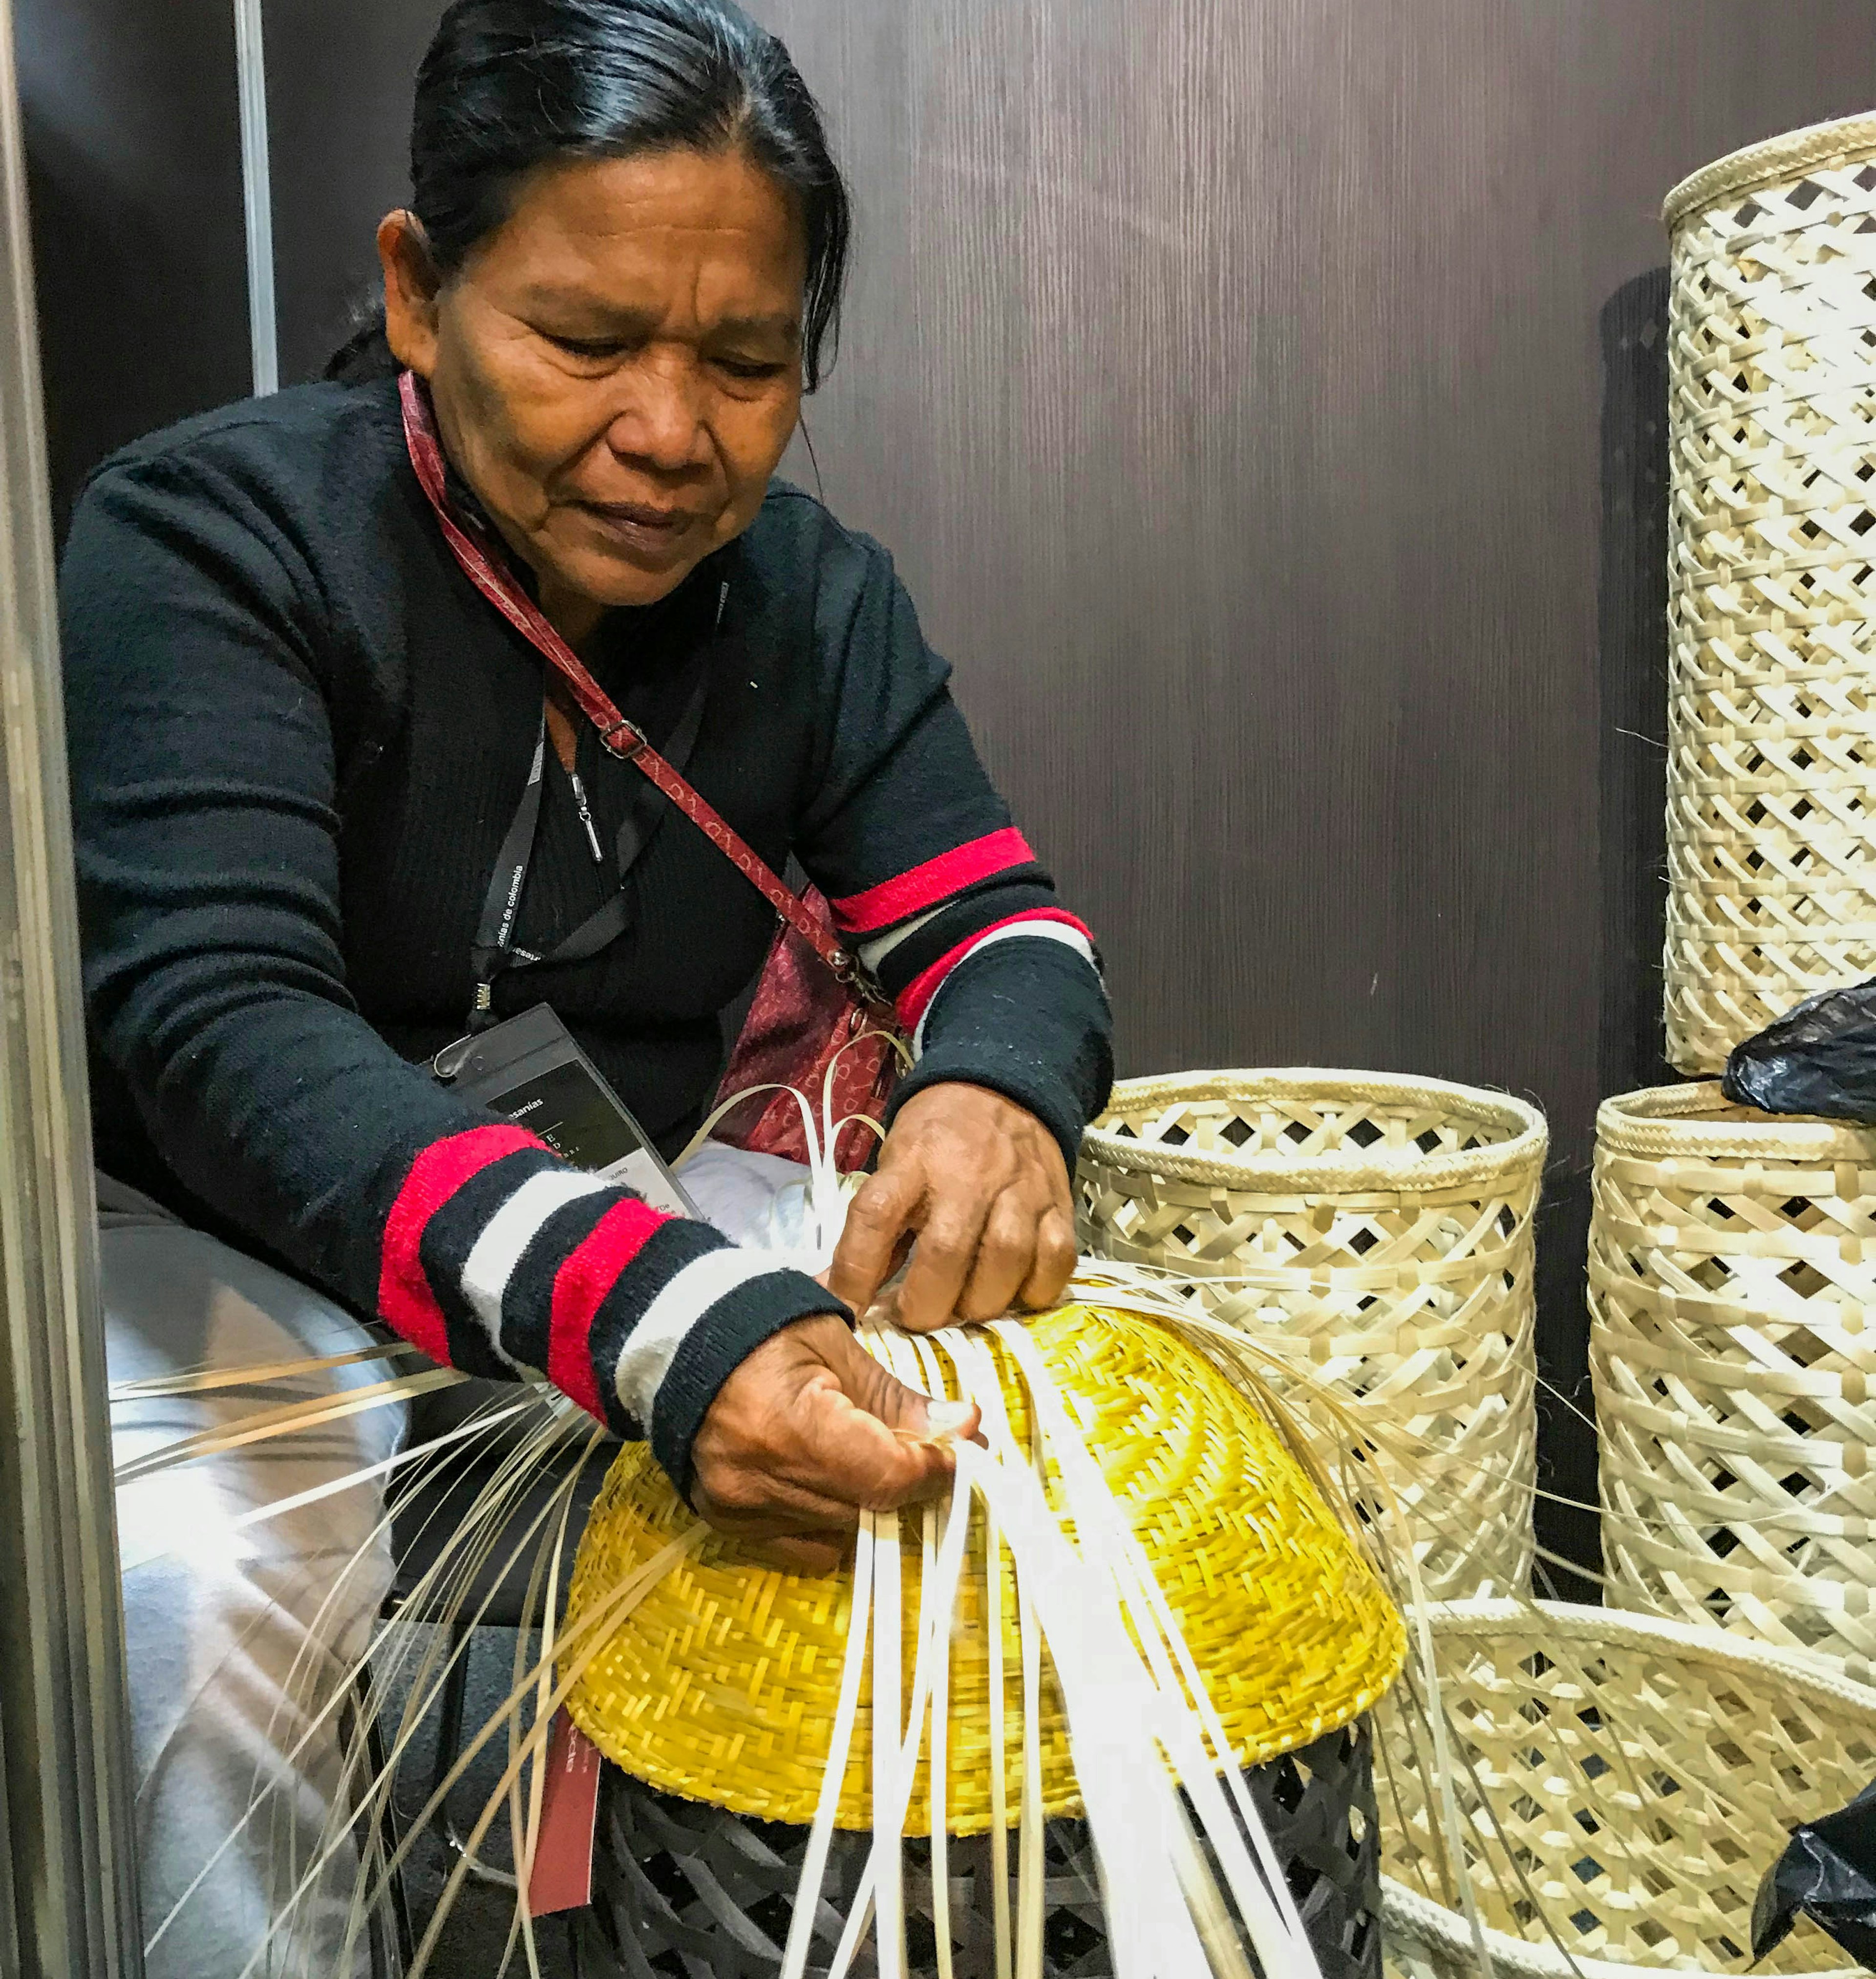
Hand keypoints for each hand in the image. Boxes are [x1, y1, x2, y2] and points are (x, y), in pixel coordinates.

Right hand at [689, 1312, 980, 1573]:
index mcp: (790, 1429)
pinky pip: (802, 1545)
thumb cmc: (764, 1332)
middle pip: (868, 1508)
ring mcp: (739, 1509)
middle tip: (925, 1447)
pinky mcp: (726, 1523)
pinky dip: (829, 1520)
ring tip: (867, 1453)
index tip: (960, 1444)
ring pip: (841, 1531)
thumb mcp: (837, 1348)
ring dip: (870, 1500)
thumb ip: (898, 1399)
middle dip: (908, 1480)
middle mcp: (760, 1482)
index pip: (886, 1476)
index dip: (935, 1467)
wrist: (680, 1342)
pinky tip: (826, 1479)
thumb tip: (964, 1428)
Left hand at [825, 1083, 1075, 1331]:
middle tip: (916, 1315)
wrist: (1001, 1090)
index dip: (856, 1272)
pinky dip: (1034, 1291)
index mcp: (913, 1163)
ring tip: (963, 1308)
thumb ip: (875, 1233)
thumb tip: (843, 1300)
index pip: (876, 1215)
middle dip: (926, 1305)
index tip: (850, 1309)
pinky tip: (1013, 1292)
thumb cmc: (937, 1140)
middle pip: (947, 1252)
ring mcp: (1021, 1191)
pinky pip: (1055, 1263)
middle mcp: (968, 1176)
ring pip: (1005, 1261)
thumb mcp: (894, 1167)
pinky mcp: (1060, 1206)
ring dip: (979, 1304)